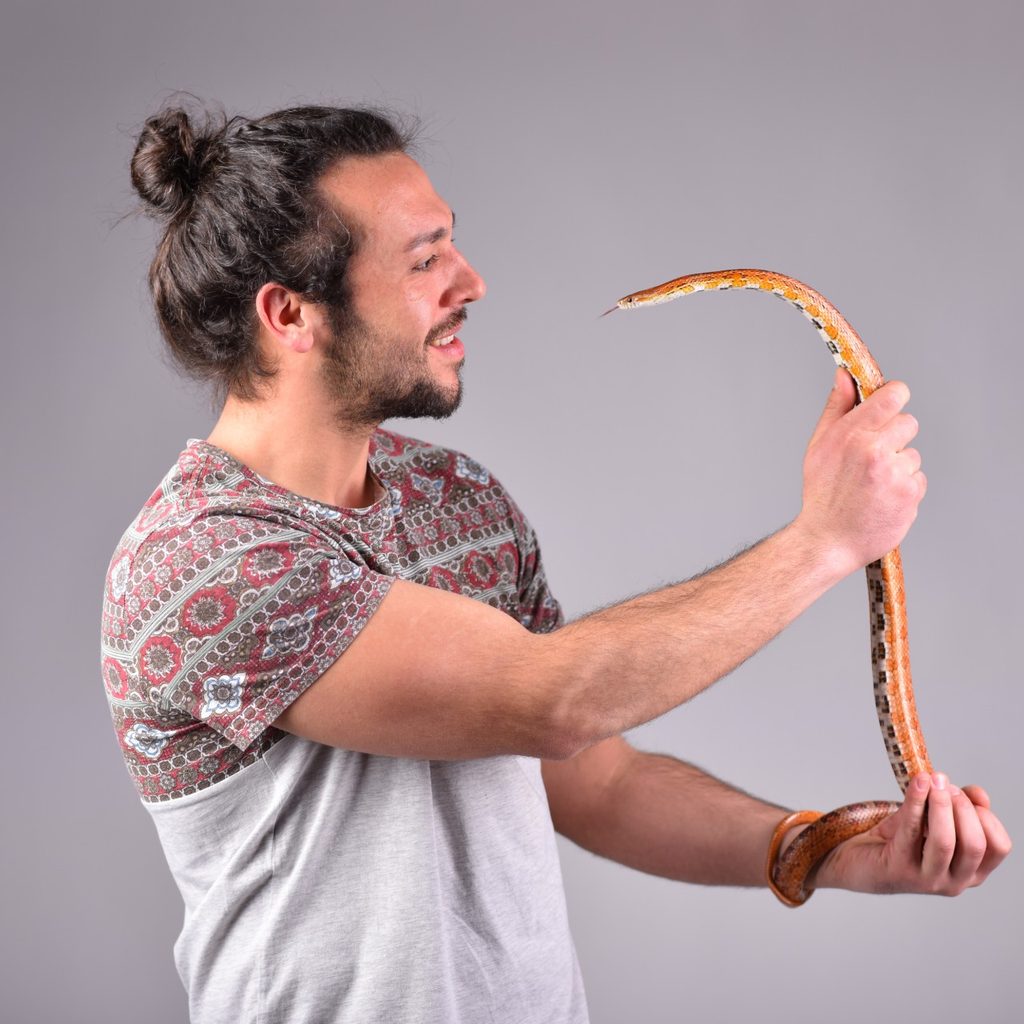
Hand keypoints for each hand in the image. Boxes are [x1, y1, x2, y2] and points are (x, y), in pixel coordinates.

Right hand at [795, 368, 926, 575]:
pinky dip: (904, 487)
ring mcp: (895, 472)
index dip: (895, 396)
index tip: (890, 402)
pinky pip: (917, 478)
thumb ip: (837, 407)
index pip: (893, 395)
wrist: (827, 540)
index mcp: (851, 434)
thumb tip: (844, 376)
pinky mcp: (910, 493)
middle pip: (908, 422)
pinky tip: (883, 498)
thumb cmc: (822, 493)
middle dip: (895, 436)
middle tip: (873, 457)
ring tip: (873, 484)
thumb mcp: (819, 446)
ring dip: (898, 465)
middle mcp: (874, 450)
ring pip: (912, 453)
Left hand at [814, 772, 1011, 895]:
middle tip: (945, 784)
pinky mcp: (899, 869)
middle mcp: (956, 882)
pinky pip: (911, 831)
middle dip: (963, 807)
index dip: (987, 816)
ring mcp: (928, 880)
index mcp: (972, 871)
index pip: (999, 847)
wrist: (859, 859)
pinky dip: (915, 802)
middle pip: (975, 844)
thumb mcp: (935, 821)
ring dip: (940, 805)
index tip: (968, 793)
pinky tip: (917, 783)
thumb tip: (980, 794)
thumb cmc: (902, 839)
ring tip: (932, 781)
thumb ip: (959, 808)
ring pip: (945, 841)